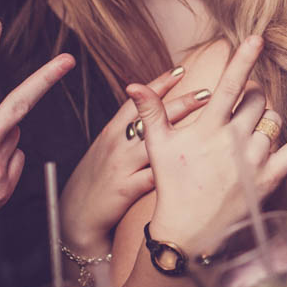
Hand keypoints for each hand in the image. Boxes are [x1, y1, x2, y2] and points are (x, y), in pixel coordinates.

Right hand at [59, 68, 209, 255]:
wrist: (75, 216)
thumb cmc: (96, 180)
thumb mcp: (108, 149)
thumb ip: (129, 131)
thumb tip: (155, 112)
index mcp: (112, 131)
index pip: (139, 100)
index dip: (160, 83)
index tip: (182, 69)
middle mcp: (117, 143)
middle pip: (152, 117)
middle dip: (181, 103)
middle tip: (208, 92)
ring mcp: (121, 164)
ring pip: (156, 143)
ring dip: (184, 133)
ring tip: (211, 126)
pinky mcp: (125, 188)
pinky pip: (152, 177)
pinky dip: (174, 171)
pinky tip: (197, 166)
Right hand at [128, 36, 286, 254]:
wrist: (187, 233)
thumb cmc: (172, 186)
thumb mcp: (158, 147)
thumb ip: (152, 112)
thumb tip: (133, 84)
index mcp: (208, 128)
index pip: (229, 86)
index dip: (243, 60)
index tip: (257, 38)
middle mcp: (234, 140)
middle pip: (257, 100)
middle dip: (252, 97)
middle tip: (239, 112)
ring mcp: (254, 159)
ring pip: (272, 122)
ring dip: (265, 121)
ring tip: (246, 137)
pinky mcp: (270, 177)